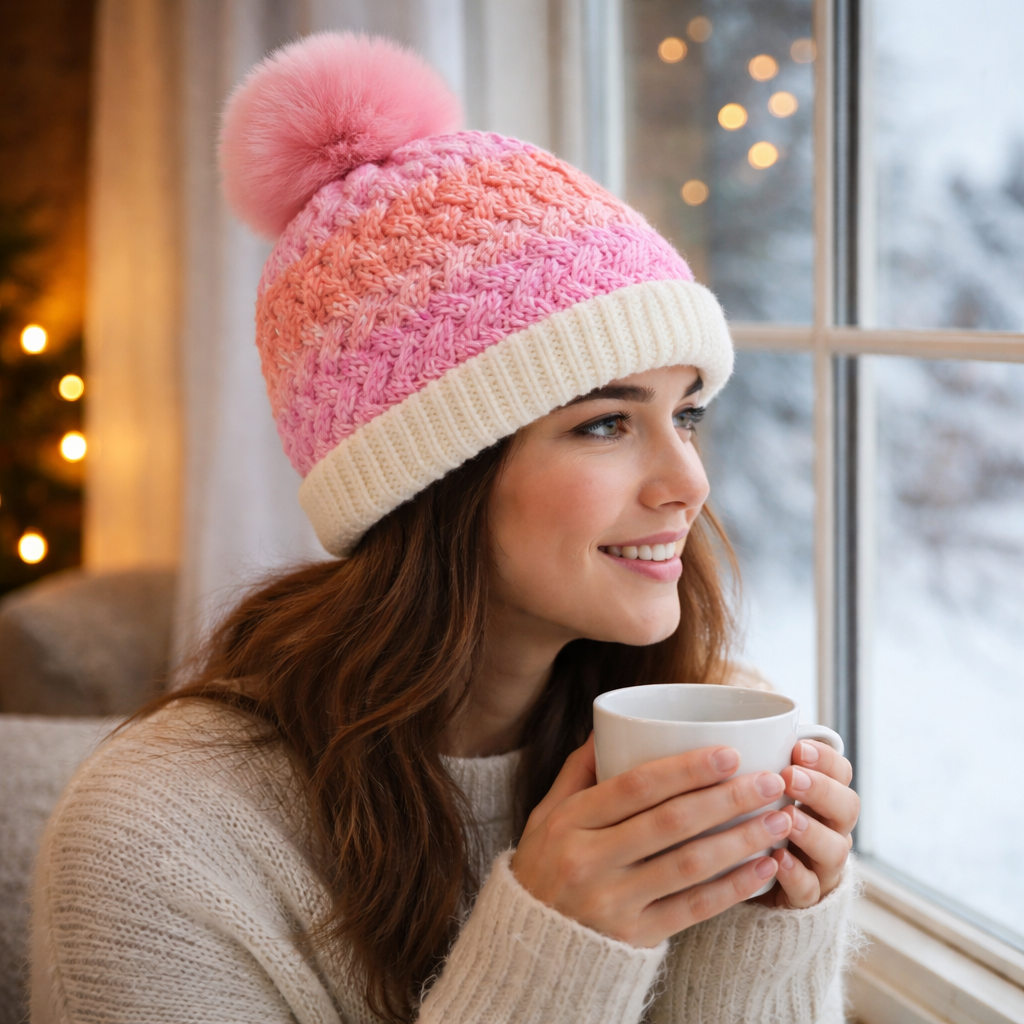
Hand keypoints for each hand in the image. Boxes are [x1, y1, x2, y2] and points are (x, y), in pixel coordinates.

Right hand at [511, 735, 793, 947]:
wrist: (528, 945)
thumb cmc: (543, 867)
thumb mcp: (545, 815)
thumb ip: (578, 771)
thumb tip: (609, 725)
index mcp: (569, 822)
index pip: (634, 787)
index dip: (685, 769)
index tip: (729, 752)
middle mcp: (588, 861)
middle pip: (670, 823)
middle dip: (727, 798)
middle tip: (771, 781)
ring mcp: (611, 903)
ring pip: (689, 866)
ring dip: (741, 841)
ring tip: (780, 820)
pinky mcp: (633, 938)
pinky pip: (691, 909)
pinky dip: (732, 888)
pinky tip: (764, 868)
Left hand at [753, 740, 859, 908]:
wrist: (746, 884)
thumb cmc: (749, 821)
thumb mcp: (753, 789)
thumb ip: (753, 762)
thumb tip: (720, 725)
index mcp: (821, 798)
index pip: (840, 773)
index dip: (825, 759)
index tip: (797, 747)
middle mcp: (829, 830)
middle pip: (847, 808)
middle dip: (821, 789)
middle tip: (790, 777)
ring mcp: (821, 866)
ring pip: (835, 850)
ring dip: (812, 831)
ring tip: (788, 818)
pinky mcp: (804, 899)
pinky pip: (809, 890)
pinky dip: (796, 874)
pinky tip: (777, 859)